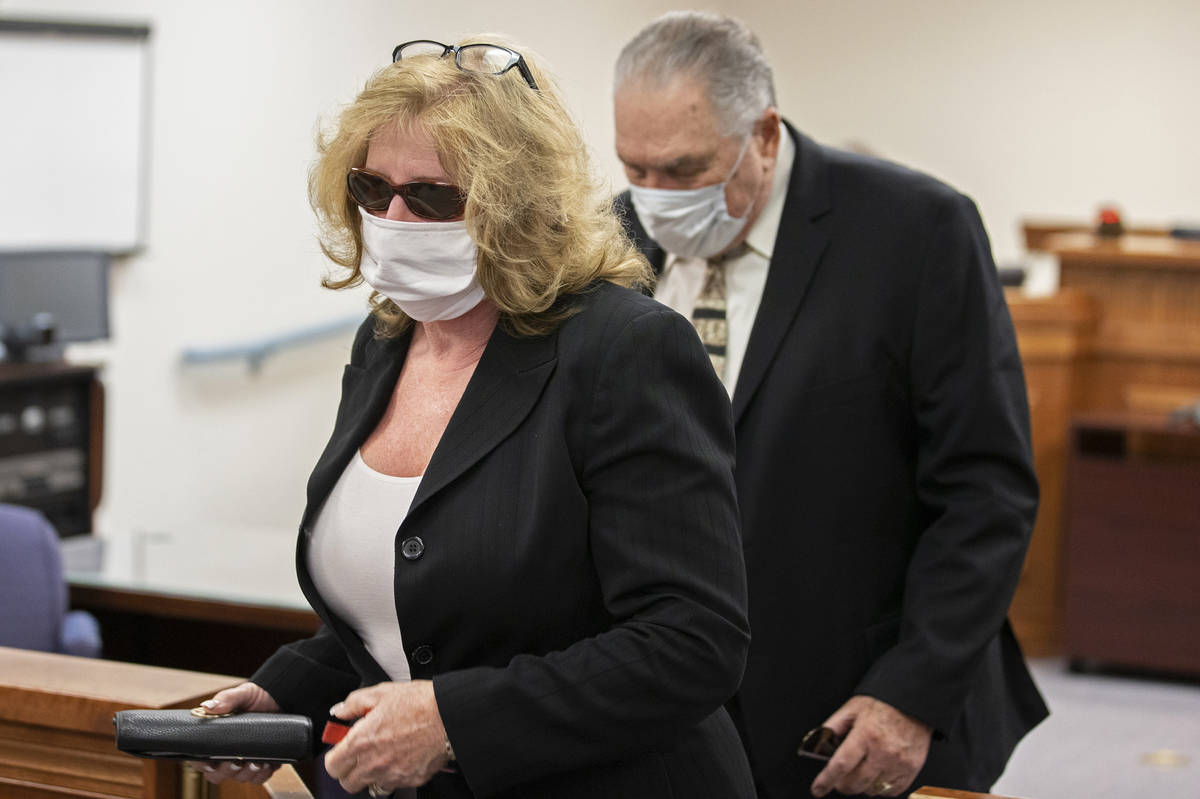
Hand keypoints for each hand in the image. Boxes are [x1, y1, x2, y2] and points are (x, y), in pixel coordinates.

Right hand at [189, 682, 281, 784]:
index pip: (200, 759)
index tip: (211, 763)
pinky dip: (263, 774)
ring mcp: (244, 759)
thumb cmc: (254, 697)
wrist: (278, 698)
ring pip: (239, 777)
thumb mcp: (241, 694)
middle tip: (237, 761)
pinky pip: (259, 777)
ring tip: (257, 762)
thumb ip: (225, 699)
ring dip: (247, 773)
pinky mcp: (261, 762)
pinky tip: (268, 764)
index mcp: (215, 739)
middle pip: (218, 774)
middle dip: (227, 770)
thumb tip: (207, 706)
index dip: (201, 765)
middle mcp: (227, 753)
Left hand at [324, 680, 448, 793]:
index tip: (342, 747)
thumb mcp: (381, 693)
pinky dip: (394, 774)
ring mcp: (392, 775)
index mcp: (361, 743)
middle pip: (347, 783)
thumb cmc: (419, 703)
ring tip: (382, 756)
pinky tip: (401, 757)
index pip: (331, 766)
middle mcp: (374, 764)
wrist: (449, 715)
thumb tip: (340, 711)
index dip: (335, 756)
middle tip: (360, 753)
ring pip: (371, 787)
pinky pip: (394, 784)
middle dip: (350, 769)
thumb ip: (354, 703)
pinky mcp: (411, 780)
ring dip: (372, 775)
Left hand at [811, 695, 931, 796]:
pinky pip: (892, 791)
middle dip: (842, 784)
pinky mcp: (912, 769)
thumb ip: (833, 726)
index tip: (817, 789)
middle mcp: (883, 751)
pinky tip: (876, 775)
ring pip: (873, 789)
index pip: (840, 765)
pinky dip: (881, 788)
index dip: (826, 780)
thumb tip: (817, 743)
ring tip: (860, 772)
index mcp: (865, 735)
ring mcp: (899, 763)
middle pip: (856, 783)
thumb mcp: (852, 708)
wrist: (912, 702)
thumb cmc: (882, 703)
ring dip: (862, 786)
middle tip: (840, 778)